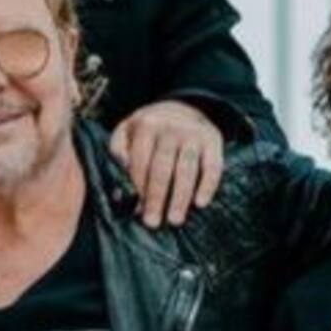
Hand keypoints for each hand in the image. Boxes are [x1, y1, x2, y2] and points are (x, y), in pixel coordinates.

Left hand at [109, 100, 223, 227]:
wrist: (184, 108)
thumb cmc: (150, 130)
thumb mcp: (127, 131)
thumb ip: (118, 152)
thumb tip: (119, 185)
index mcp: (146, 125)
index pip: (140, 161)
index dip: (138, 188)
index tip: (137, 210)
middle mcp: (171, 128)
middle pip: (162, 168)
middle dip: (156, 197)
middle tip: (153, 222)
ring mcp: (193, 134)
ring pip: (186, 169)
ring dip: (180, 197)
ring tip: (175, 220)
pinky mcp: (213, 140)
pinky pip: (213, 166)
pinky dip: (207, 185)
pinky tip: (200, 203)